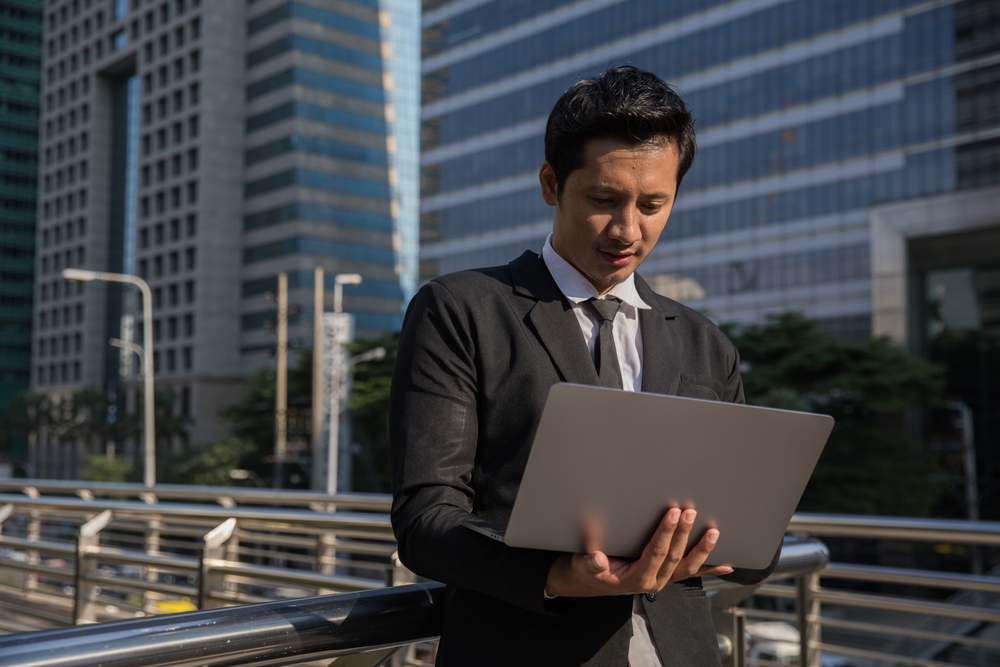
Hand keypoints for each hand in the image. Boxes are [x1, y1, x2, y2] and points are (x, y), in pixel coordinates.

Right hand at [543, 508, 733, 597]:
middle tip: (691, 510)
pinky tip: (727, 565)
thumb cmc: (587, 570)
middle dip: (685, 533)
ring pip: (688, 566)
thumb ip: (590, 563)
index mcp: (637, 578)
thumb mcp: (582, 566)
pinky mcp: (666, 575)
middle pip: (675, 556)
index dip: (666, 533)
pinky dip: (710, 569)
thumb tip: (597, 559)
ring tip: (714, 532)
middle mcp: (654, 581)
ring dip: (703, 549)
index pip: (656, 553)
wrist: (589, 581)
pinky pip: (690, 572)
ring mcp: (663, 579)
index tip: (673, 514)